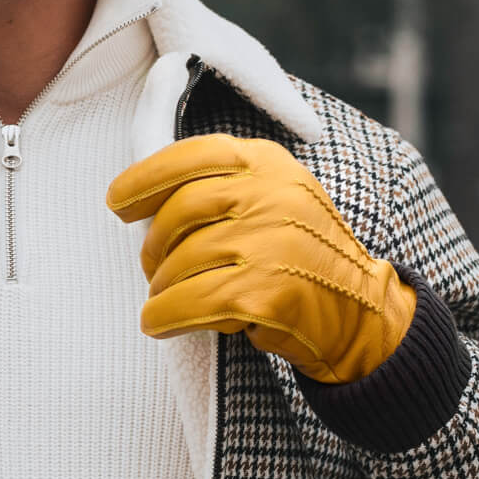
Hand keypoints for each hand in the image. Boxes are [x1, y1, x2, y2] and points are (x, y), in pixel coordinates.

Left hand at [105, 135, 414, 383]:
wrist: (362, 315)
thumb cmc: (297, 256)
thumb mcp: (271, 197)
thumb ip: (220, 186)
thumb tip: (140, 197)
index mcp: (268, 163)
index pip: (192, 155)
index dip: (145, 178)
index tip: (117, 202)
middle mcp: (272, 195)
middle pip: (180, 211)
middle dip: (153, 244)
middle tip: (151, 266)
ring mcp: (271, 243)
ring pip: (181, 261)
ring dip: (161, 287)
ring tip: (166, 298)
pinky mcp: (266, 292)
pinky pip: (190, 302)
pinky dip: (164, 315)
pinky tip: (159, 322)